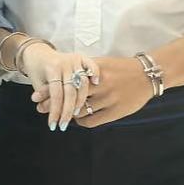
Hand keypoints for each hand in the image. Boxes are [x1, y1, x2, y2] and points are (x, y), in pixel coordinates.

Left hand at [20, 43, 98, 130]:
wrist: (37, 52)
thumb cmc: (37, 70)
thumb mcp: (37, 83)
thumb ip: (45, 96)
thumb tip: (48, 114)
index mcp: (52, 68)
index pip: (56, 94)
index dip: (55, 112)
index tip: (53, 125)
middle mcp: (65, 63)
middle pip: (71, 91)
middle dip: (67, 112)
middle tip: (64, 124)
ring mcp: (75, 60)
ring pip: (83, 83)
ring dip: (80, 101)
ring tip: (75, 113)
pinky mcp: (82, 57)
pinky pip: (92, 66)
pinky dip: (95, 73)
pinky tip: (95, 83)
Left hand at [35, 56, 154, 126]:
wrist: (147, 75)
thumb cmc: (121, 68)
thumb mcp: (101, 64)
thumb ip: (83, 71)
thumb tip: (63, 79)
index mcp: (93, 70)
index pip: (66, 80)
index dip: (50, 89)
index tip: (37, 95)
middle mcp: (99, 84)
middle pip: (69, 96)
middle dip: (52, 103)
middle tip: (40, 108)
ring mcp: (108, 99)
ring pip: (79, 110)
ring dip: (67, 113)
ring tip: (59, 115)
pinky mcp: (115, 111)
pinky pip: (92, 120)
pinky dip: (82, 121)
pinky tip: (78, 119)